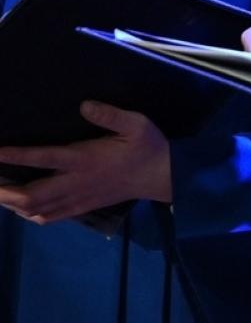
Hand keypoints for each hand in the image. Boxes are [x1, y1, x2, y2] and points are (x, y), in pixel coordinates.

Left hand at [0, 102, 170, 222]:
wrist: (163, 176)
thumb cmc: (148, 147)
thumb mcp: (137, 124)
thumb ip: (110, 115)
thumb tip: (84, 105)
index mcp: (85, 159)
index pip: (43, 158)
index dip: (15, 156)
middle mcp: (76, 182)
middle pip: (30, 194)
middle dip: (3, 191)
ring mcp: (78, 198)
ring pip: (35, 209)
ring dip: (11, 204)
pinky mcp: (83, 207)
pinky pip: (50, 217)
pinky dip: (29, 215)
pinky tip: (20, 208)